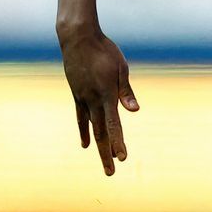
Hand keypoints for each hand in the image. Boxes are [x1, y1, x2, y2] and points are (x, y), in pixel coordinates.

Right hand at [59, 26, 139, 175]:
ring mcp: (82, 98)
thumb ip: (126, 91)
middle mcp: (92, 100)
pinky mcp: (77, 94)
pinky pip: (80, 117)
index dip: (118, 142)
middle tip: (111, 173)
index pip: (114, 124)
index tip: (123, 157)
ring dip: (98, 146)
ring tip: (104, 163)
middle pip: (101, 132)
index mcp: (106, 94)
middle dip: (107, 153)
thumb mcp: (120, 68)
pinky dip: (84, 131)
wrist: (77, 38)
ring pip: (91, 128)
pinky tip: (86, 144)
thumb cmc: (104, 50)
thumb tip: (134, 111)